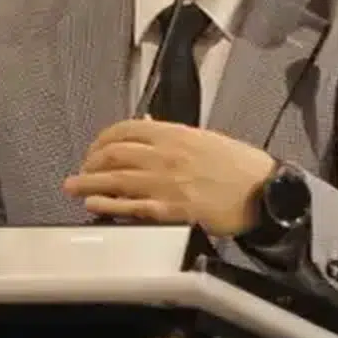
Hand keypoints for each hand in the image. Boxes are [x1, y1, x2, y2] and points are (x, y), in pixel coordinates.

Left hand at [63, 119, 275, 236]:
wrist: (264, 192)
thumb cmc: (239, 167)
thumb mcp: (204, 138)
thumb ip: (170, 134)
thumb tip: (143, 127)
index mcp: (174, 134)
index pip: (125, 129)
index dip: (102, 139)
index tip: (94, 148)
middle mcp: (165, 155)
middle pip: (113, 154)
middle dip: (90, 161)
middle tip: (81, 169)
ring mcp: (165, 183)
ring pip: (115, 180)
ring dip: (88, 183)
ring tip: (73, 186)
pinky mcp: (170, 210)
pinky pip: (130, 207)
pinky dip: (107, 204)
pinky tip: (94, 204)